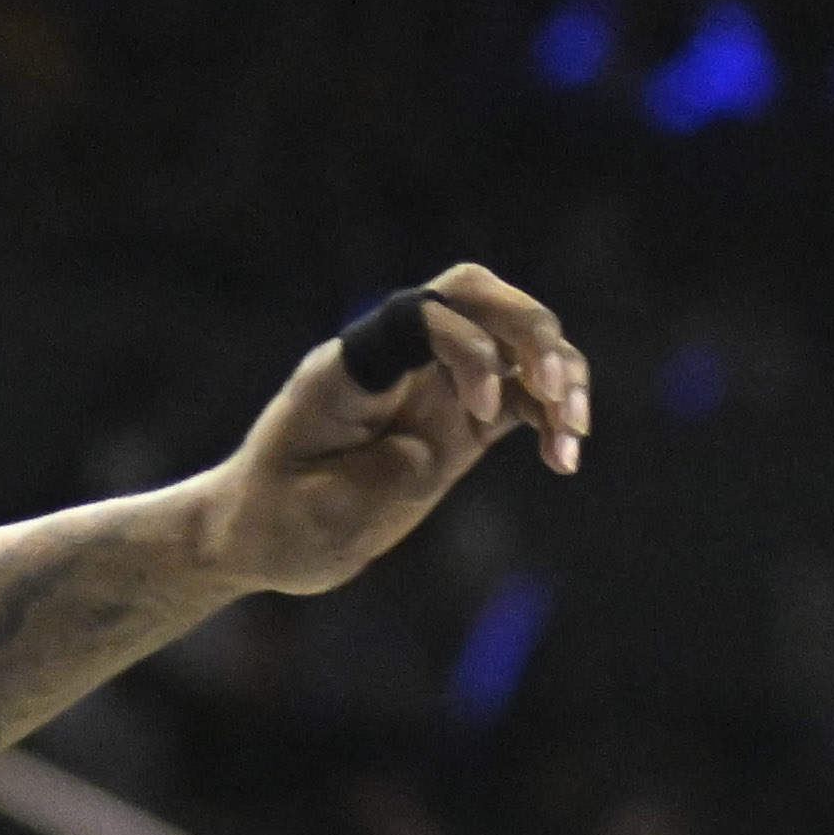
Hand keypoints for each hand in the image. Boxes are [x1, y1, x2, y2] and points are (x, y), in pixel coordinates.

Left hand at [201, 264, 585, 592]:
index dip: (467, 347)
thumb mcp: (315, 511)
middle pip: (477, 296)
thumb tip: (440, 442)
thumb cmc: (273, 521)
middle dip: (531, 331)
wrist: (259, 537)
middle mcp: (396, 362)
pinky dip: (552, 418)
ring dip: (559, 371)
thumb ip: (382, 474)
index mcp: (348, 368)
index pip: (419, 314)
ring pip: (512, 342)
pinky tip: (564, 461)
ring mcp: (432, 388)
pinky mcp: (459, 424)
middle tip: (558, 395)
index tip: (482, 413)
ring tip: (573, 432)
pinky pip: (522, 398)